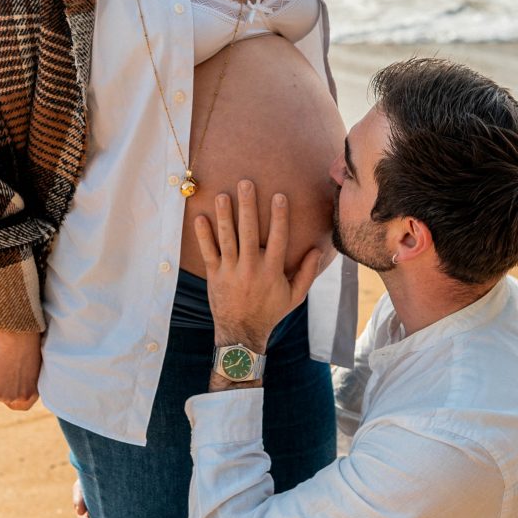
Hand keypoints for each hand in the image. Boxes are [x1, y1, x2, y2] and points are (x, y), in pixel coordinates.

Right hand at [0, 330, 41, 409]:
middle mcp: (18, 399)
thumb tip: (13, 380)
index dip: (13, 397)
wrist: (18, 335)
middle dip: (1, 387)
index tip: (9, 386)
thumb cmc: (26, 344)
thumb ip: (23, 379)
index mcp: (32, 393)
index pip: (21, 406)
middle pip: (3, 399)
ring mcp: (3, 397)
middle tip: (1, 370)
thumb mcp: (30, 367)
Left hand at [194, 180, 320, 352]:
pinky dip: (203, 235)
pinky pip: (208, 252)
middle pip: (250, 232)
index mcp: (272, 271)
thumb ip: (307, 273)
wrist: (241, 334)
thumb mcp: (295, 296)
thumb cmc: (270, 313)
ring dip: (225, 215)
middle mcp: (252, 268)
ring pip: (227, 238)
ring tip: (223, 195)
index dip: (279, 216)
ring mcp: (231, 271)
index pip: (278, 238)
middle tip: (246, 183)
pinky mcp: (214, 275)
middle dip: (248, 206)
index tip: (279, 195)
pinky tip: (200, 217)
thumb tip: (317, 249)